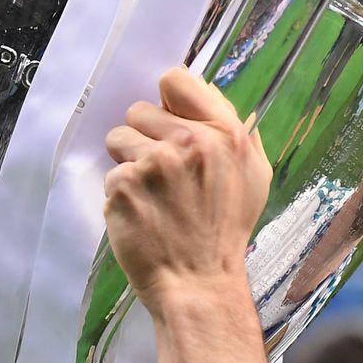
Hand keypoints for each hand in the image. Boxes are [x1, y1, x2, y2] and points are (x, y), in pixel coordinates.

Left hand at [103, 68, 271, 309]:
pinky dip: (122, 193)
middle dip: (146, 136)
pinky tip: (142, 213)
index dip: (168, 100)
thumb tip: (205, 93)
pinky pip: (110, 173)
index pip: (176, 80)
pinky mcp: (124, 186)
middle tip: (163, 172)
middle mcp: (190, 142)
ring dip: (129, 162)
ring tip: (151, 192)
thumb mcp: (252, 175)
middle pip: (139, 109)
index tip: (169, 120)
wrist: (199, 282)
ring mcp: (154, 163)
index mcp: (225, 134)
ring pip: (118, 137)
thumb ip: (234, 131)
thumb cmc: (225, 230)